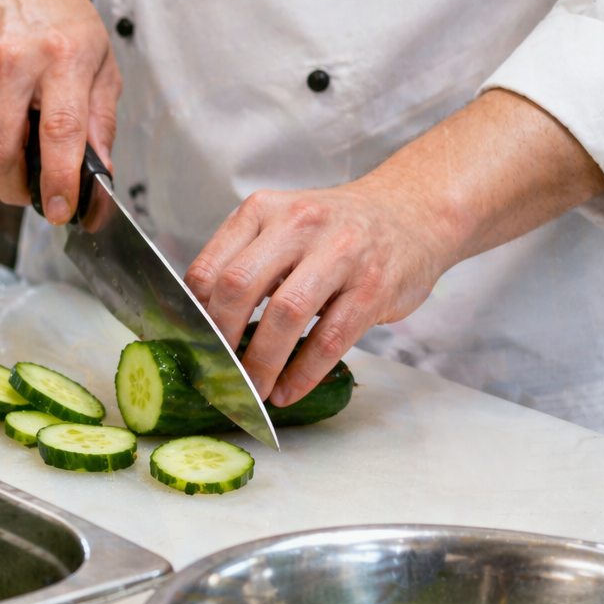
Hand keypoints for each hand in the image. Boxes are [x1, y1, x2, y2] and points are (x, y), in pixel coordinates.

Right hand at [0, 0, 118, 221]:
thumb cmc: (58, 19)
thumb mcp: (100, 61)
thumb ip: (100, 123)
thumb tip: (98, 179)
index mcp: (62, 56)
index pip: (59, 133)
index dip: (58, 181)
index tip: (59, 211)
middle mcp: (11, 60)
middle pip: (0, 152)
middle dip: (14, 189)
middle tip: (29, 192)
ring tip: (14, 139)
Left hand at [186, 90, 603, 405]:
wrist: (412, 212)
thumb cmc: (333, 231)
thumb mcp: (281, 228)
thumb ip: (243, 263)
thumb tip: (197, 326)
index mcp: (262, 211)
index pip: (208, 267)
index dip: (192, 316)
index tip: (191, 347)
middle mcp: (298, 224)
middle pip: (238, 287)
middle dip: (220, 340)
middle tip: (217, 372)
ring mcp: (340, 253)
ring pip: (285, 315)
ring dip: (262, 363)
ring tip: (253, 391)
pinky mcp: (375, 286)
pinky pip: (330, 339)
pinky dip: (303, 373)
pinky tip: (288, 391)